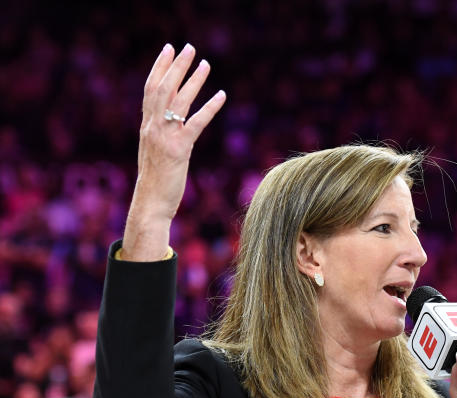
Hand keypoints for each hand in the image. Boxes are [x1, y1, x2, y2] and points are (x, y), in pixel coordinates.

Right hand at [123, 43, 225, 260]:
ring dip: (193, 80)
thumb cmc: (155, 182)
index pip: (150, 90)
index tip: (168, 50)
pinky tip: (221, 95)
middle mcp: (153, 128)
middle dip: (176, 66)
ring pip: (178, 101)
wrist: (150, 204)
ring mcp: (165, 138)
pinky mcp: (180, 150)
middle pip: (163, 88)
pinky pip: (196, 123)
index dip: (159, 68)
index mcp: (146, 127)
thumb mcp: (154, 152)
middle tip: (188, 47)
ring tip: (206, 63)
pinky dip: (210, 107)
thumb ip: (160, 135)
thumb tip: (169, 124)